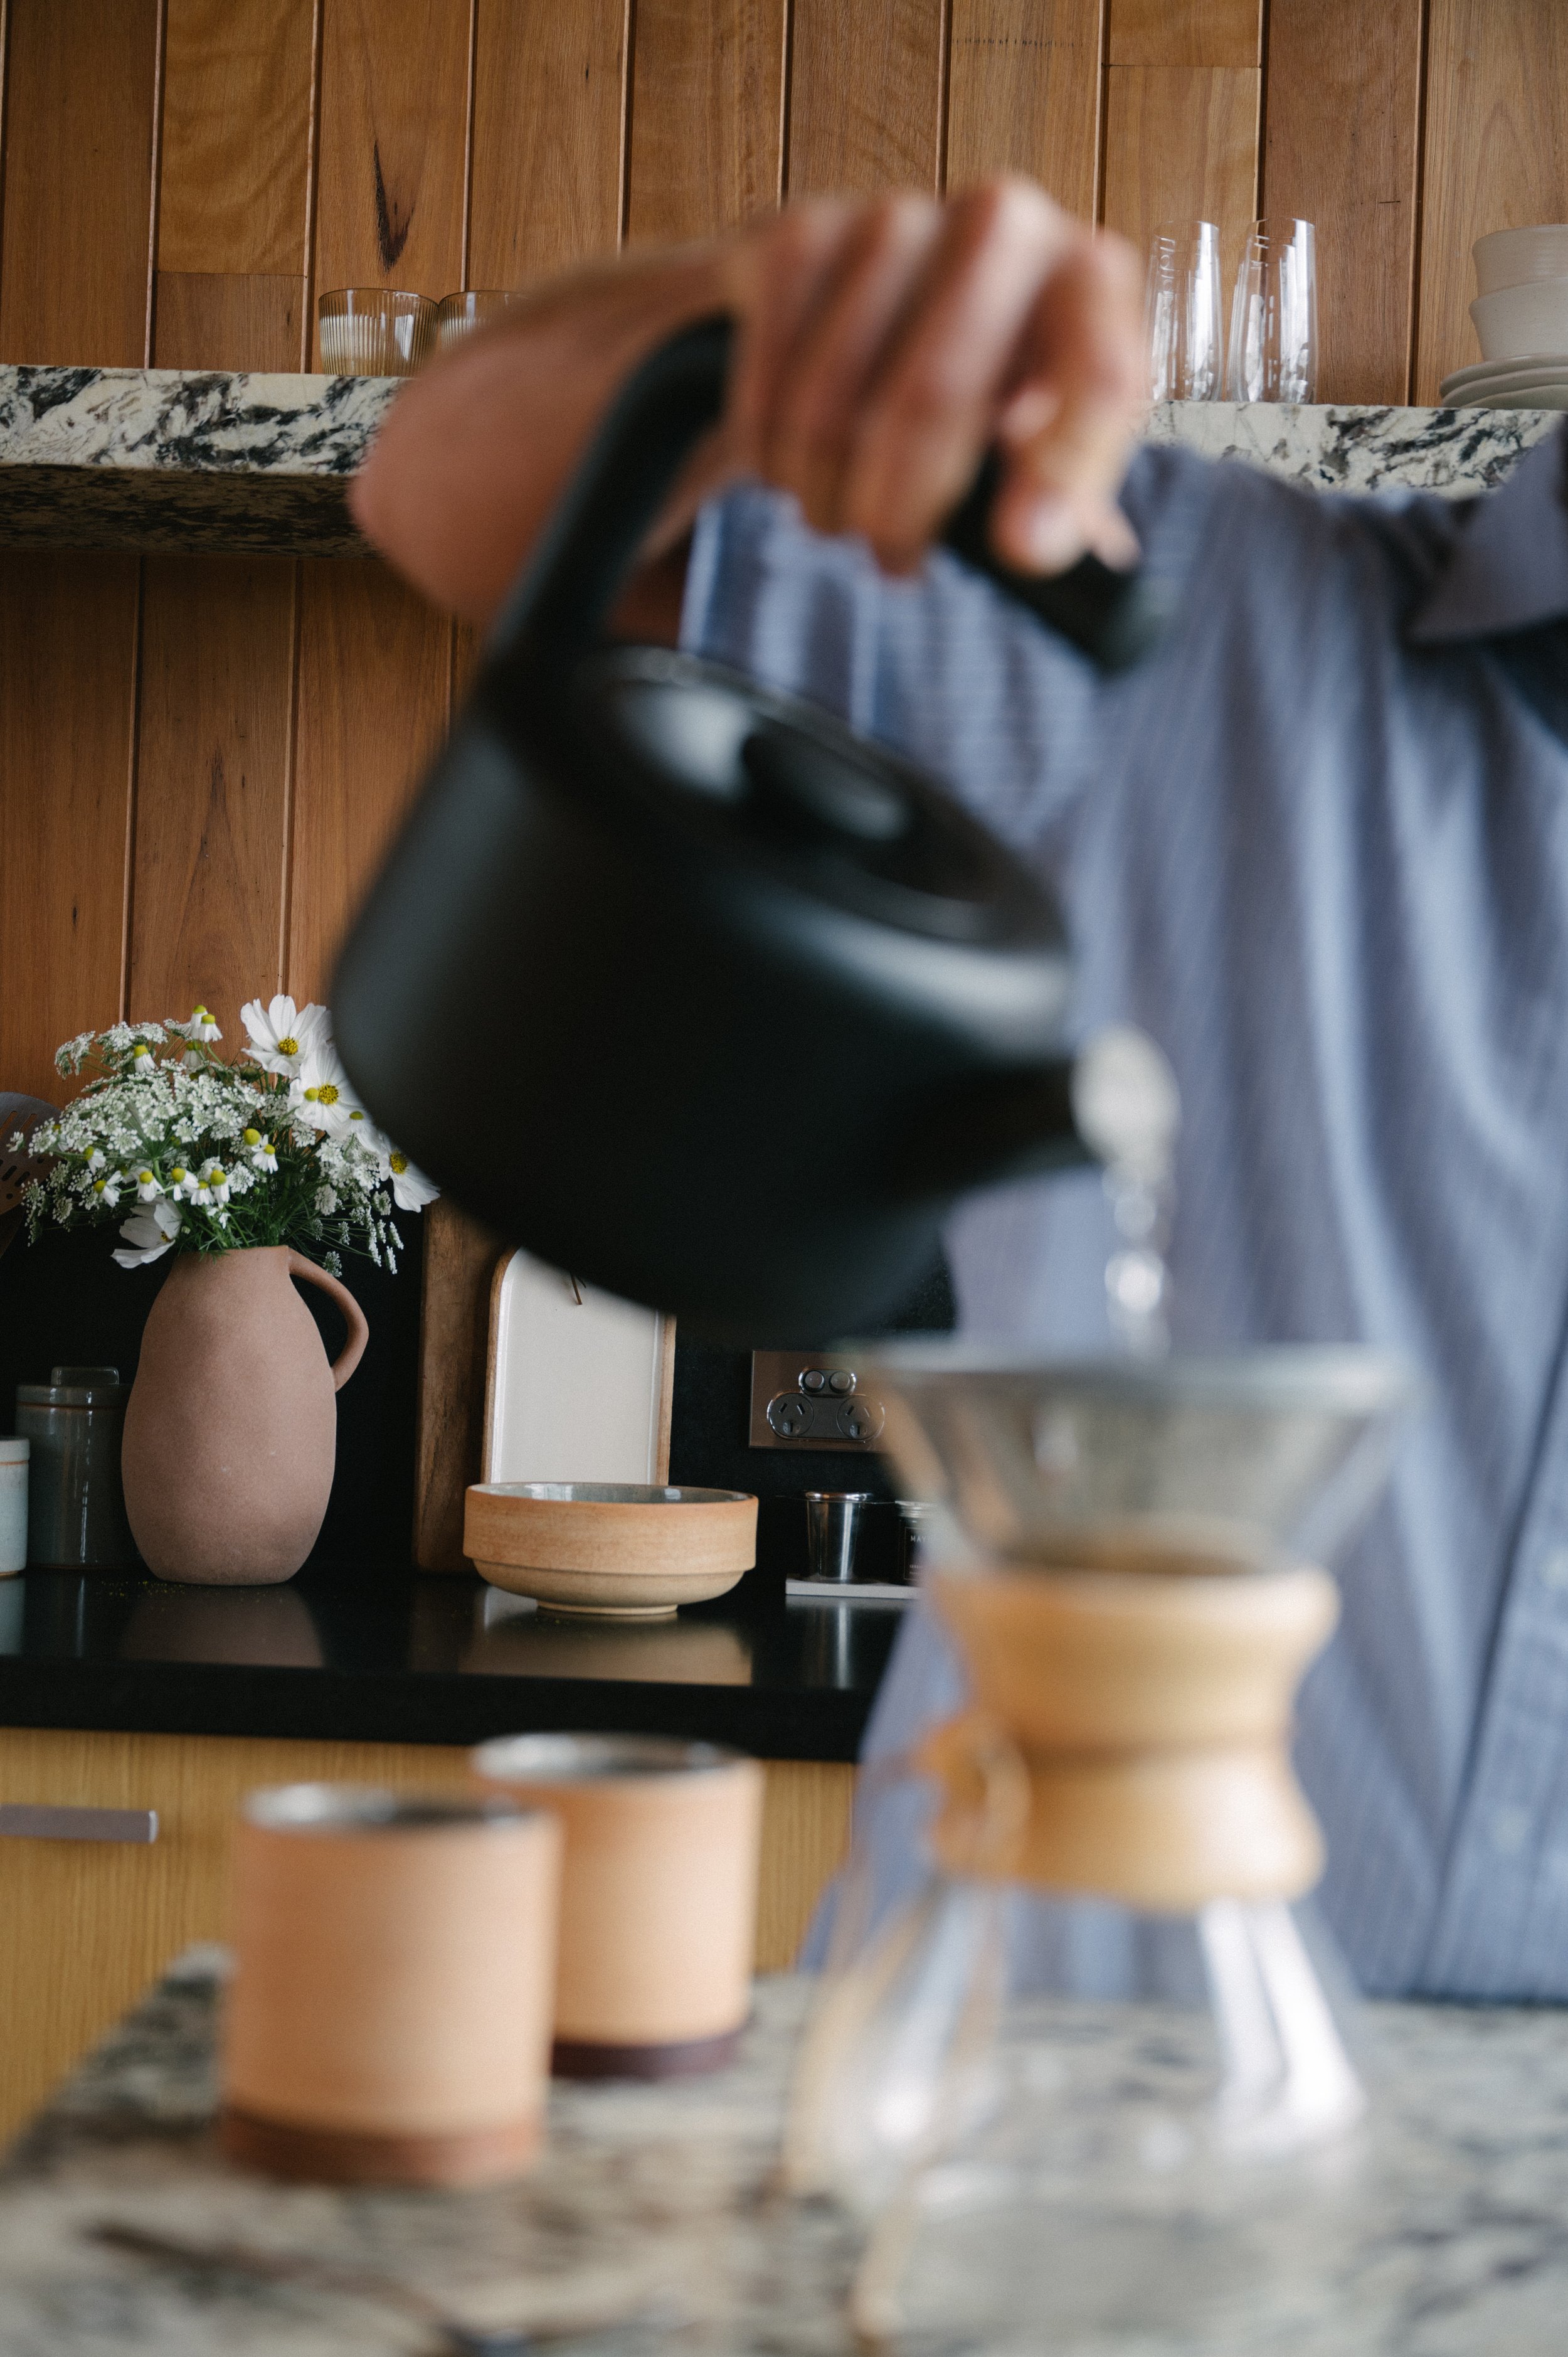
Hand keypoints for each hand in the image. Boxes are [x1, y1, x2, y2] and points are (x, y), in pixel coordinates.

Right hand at [724, 180, 1145, 576]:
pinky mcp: (797, 233)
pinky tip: (783, 468)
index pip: (1097, 373)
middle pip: (937, 396)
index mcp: (1088, 283)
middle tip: (889, 565)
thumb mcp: (1039, 447)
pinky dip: (767, 448)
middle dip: (898, 507)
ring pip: (837, 398)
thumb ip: (1060, 502)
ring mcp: (893, 219)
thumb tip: (1046, 556)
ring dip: (823, 490)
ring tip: (835, 518)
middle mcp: (1003, 224)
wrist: (864, 310)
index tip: (1020, 552)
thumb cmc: (977, 391)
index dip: (1060, 471)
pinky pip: (770, 373)